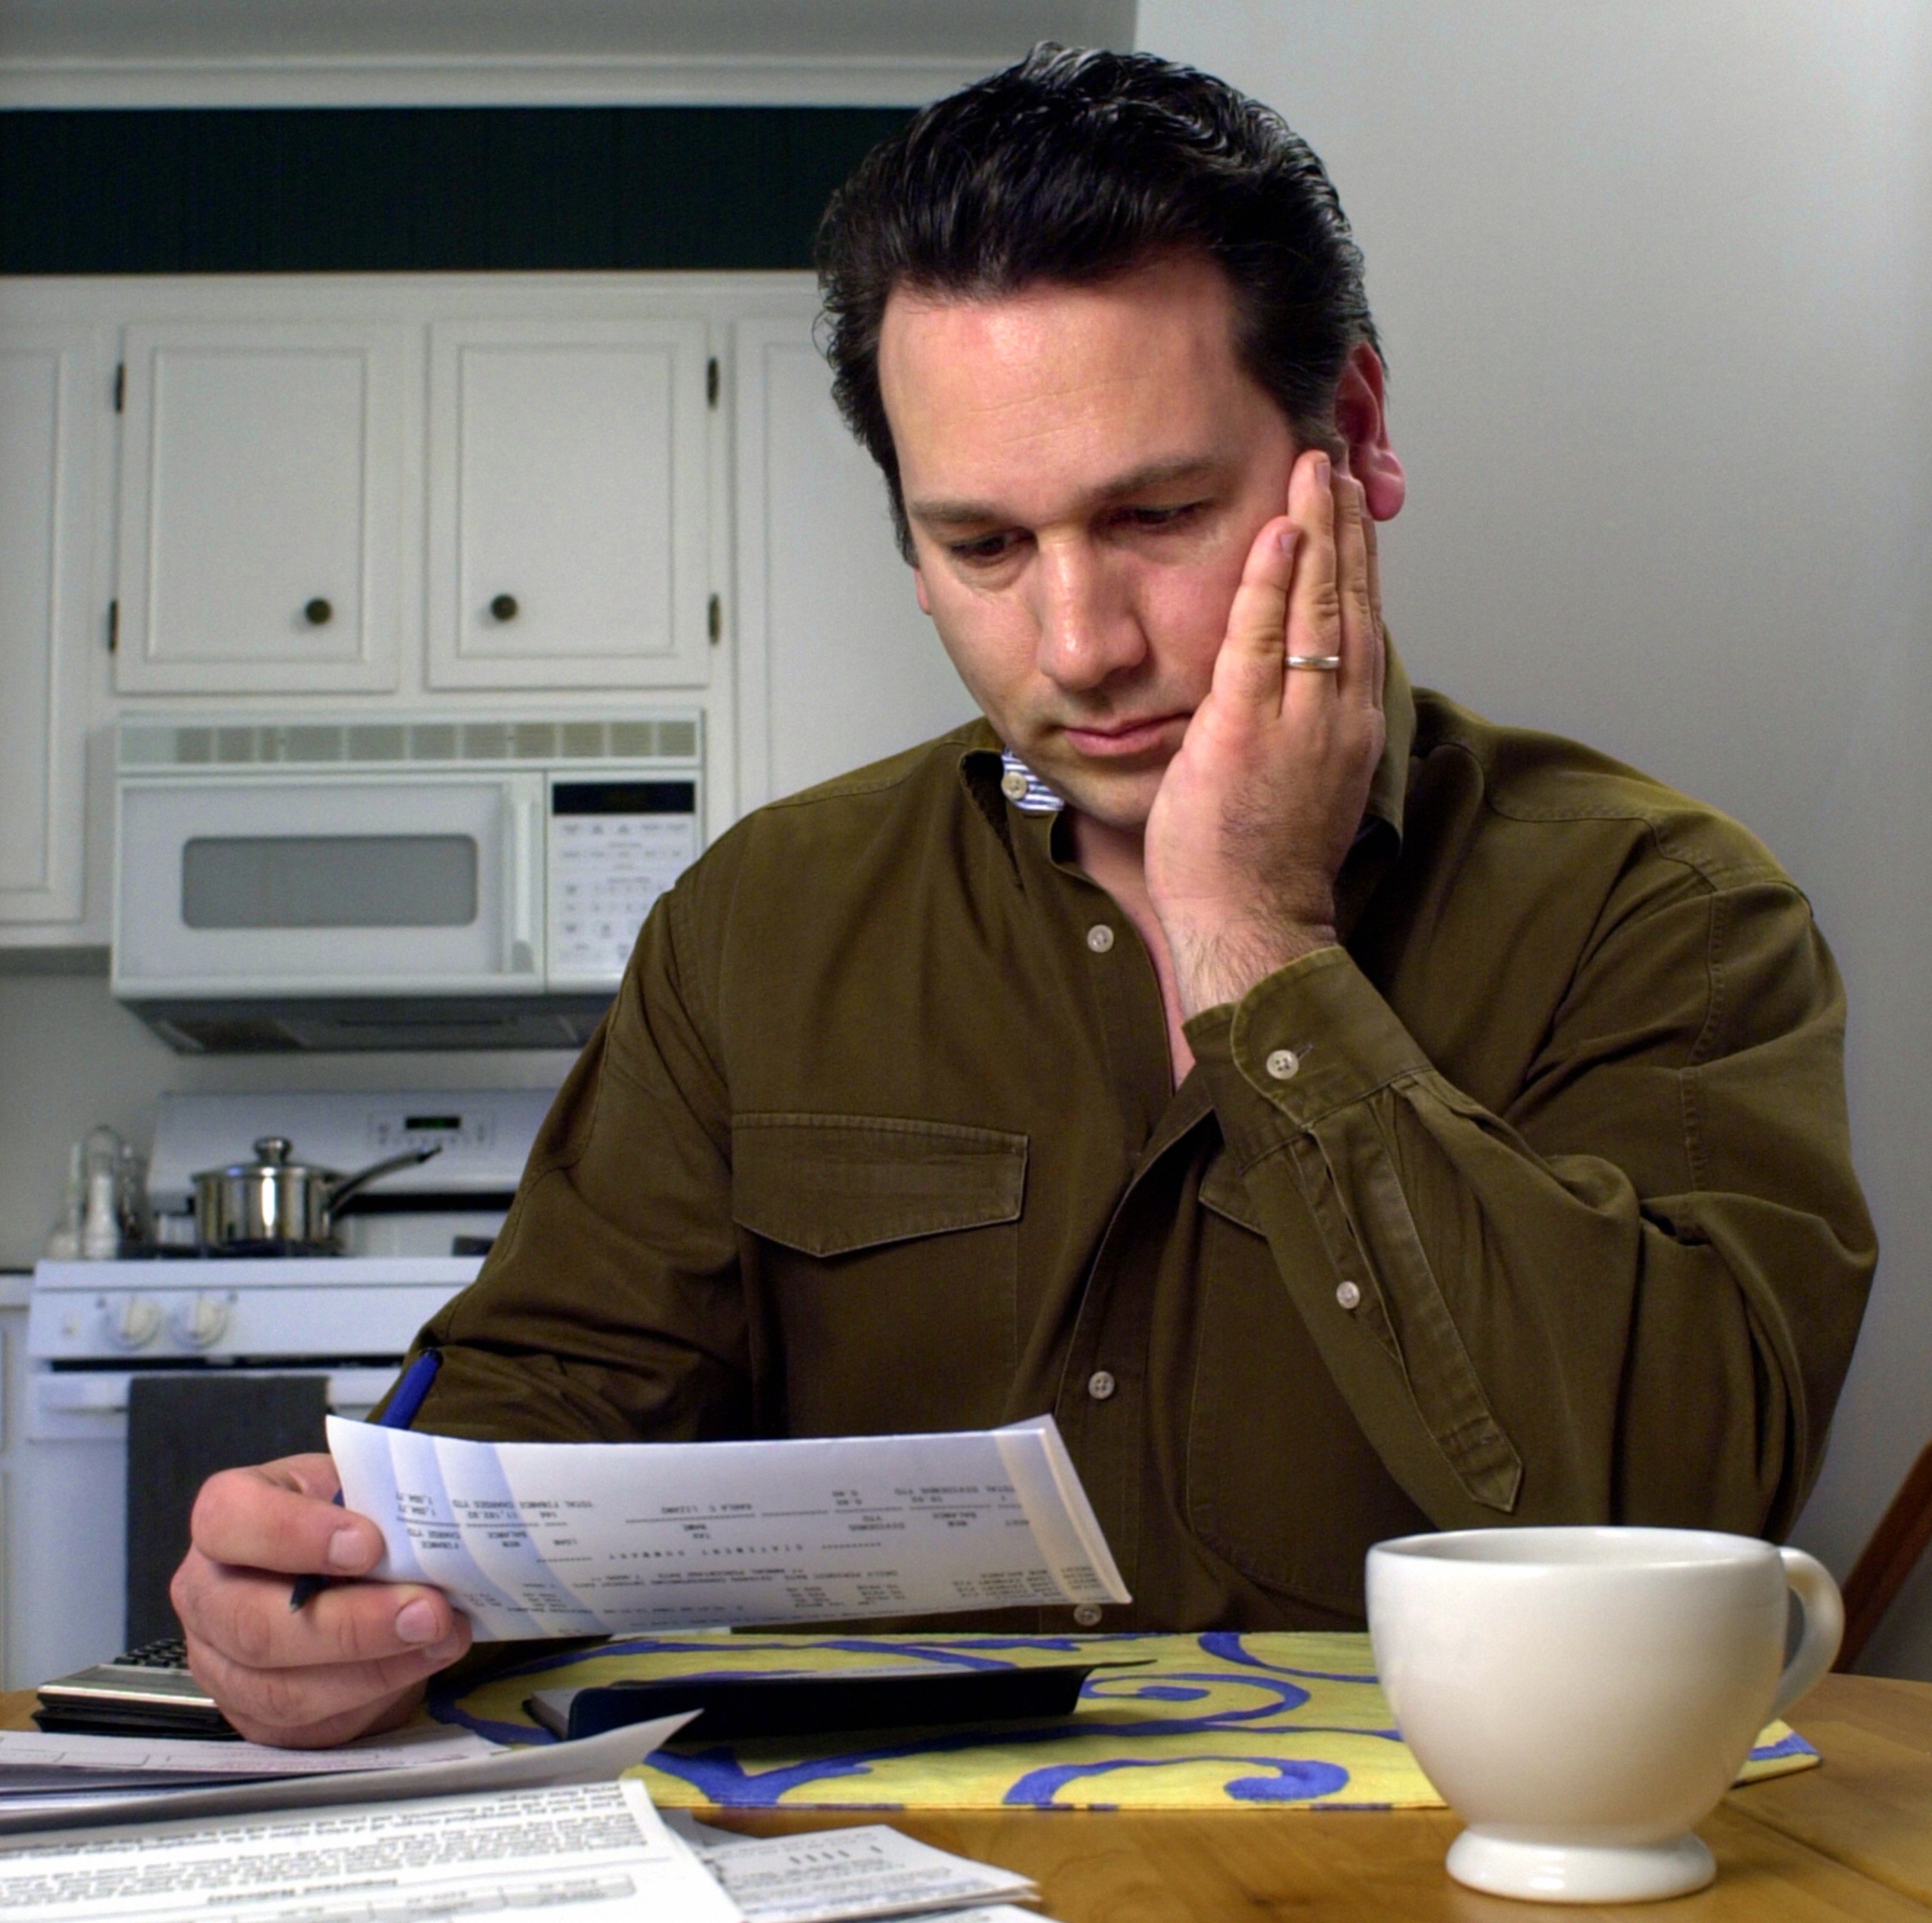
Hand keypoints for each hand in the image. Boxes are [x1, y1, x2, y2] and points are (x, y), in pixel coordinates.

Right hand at [171, 1452, 471, 1747]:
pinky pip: (309, 1724)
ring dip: (374, 1669)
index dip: (294, 1533)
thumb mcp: (358, 1488)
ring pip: (282, 1690)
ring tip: (440, 1637)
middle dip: (352, 1625)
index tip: (369, 1544)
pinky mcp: (254, 1717)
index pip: (229, 1520)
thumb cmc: (349, 1517)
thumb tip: (425, 1535)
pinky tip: (423, 1662)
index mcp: (224, 1519)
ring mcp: (220, 1665)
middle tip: (428, 1611)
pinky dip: (375, 1694)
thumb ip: (375, 1504)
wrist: (344, 1575)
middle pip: (253, 1625)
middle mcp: (205, 1595)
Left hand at [1144, 447, 1385, 1016]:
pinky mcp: (1246, 729)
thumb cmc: (1262, 868)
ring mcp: (1297, 721)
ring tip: (1315, 470)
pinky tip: (1279, 531)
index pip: (1358, 624)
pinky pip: (1262, 639)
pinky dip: (1275, 581)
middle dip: (1345, 526)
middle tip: (1337, 462)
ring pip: (1319, 606)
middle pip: (1351, 600)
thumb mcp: (1297, 784)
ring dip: (1319, 531)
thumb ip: (1293, 726)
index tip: (1349, 510)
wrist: (1255, 925)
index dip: (1355, 561)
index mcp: (1348, 727)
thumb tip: (1280, 686)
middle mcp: (1337, 715)